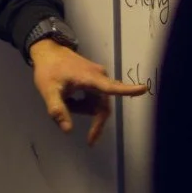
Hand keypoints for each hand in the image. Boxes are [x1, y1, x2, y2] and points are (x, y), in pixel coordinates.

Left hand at [30, 40, 146, 146]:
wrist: (47, 51)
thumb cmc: (48, 69)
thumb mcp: (48, 91)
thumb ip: (57, 110)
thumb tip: (68, 130)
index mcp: (90, 78)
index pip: (111, 87)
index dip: (128, 90)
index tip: (144, 89)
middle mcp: (99, 77)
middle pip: (104, 105)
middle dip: (96, 121)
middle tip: (90, 141)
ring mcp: (98, 78)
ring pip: (98, 103)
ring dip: (84, 110)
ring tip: (66, 104)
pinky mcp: (95, 79)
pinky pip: (94, 98)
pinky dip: (83, 104)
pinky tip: (70, 99)